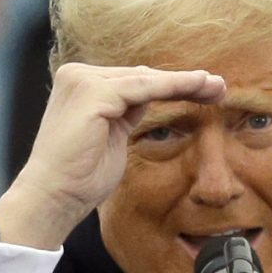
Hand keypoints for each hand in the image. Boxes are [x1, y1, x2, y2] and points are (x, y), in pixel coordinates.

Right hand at [0, 63, 225, 249]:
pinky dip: (173, 86)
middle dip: (183, 81)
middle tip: (219, 86)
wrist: (52, 197)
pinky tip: (198, 86)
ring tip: (217, 87)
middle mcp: (78, 76)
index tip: (205, 91)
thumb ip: (125, 113)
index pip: (133, 80)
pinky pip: (143, 86)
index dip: (170, 85)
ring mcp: (83, 81)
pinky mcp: (93, 92)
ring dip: (185, 81)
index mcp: (80, 85)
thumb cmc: (80, 178)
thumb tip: (147, 98)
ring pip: (146, 78)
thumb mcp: (111, 137)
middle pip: (141, 75)